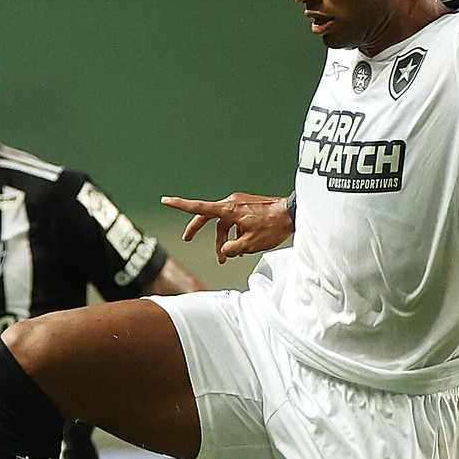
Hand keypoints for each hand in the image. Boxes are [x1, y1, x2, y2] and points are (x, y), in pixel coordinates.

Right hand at [159, 192, 292, 263]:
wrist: (293, 214)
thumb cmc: (273, 227)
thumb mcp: (250, 244)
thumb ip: (232, 248)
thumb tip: (225, 250)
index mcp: (228, 209)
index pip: (199, 208)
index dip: (180, 205)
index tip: (165, 200)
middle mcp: (231, 204)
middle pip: (208, 218)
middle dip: (198, 230)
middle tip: (187, 239)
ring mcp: (240, 205)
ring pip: (223, 224)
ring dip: (223, 241)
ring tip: (227, 258)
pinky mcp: (248, 209)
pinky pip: (234, 223)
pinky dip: (235, 235)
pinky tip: (242, 249)